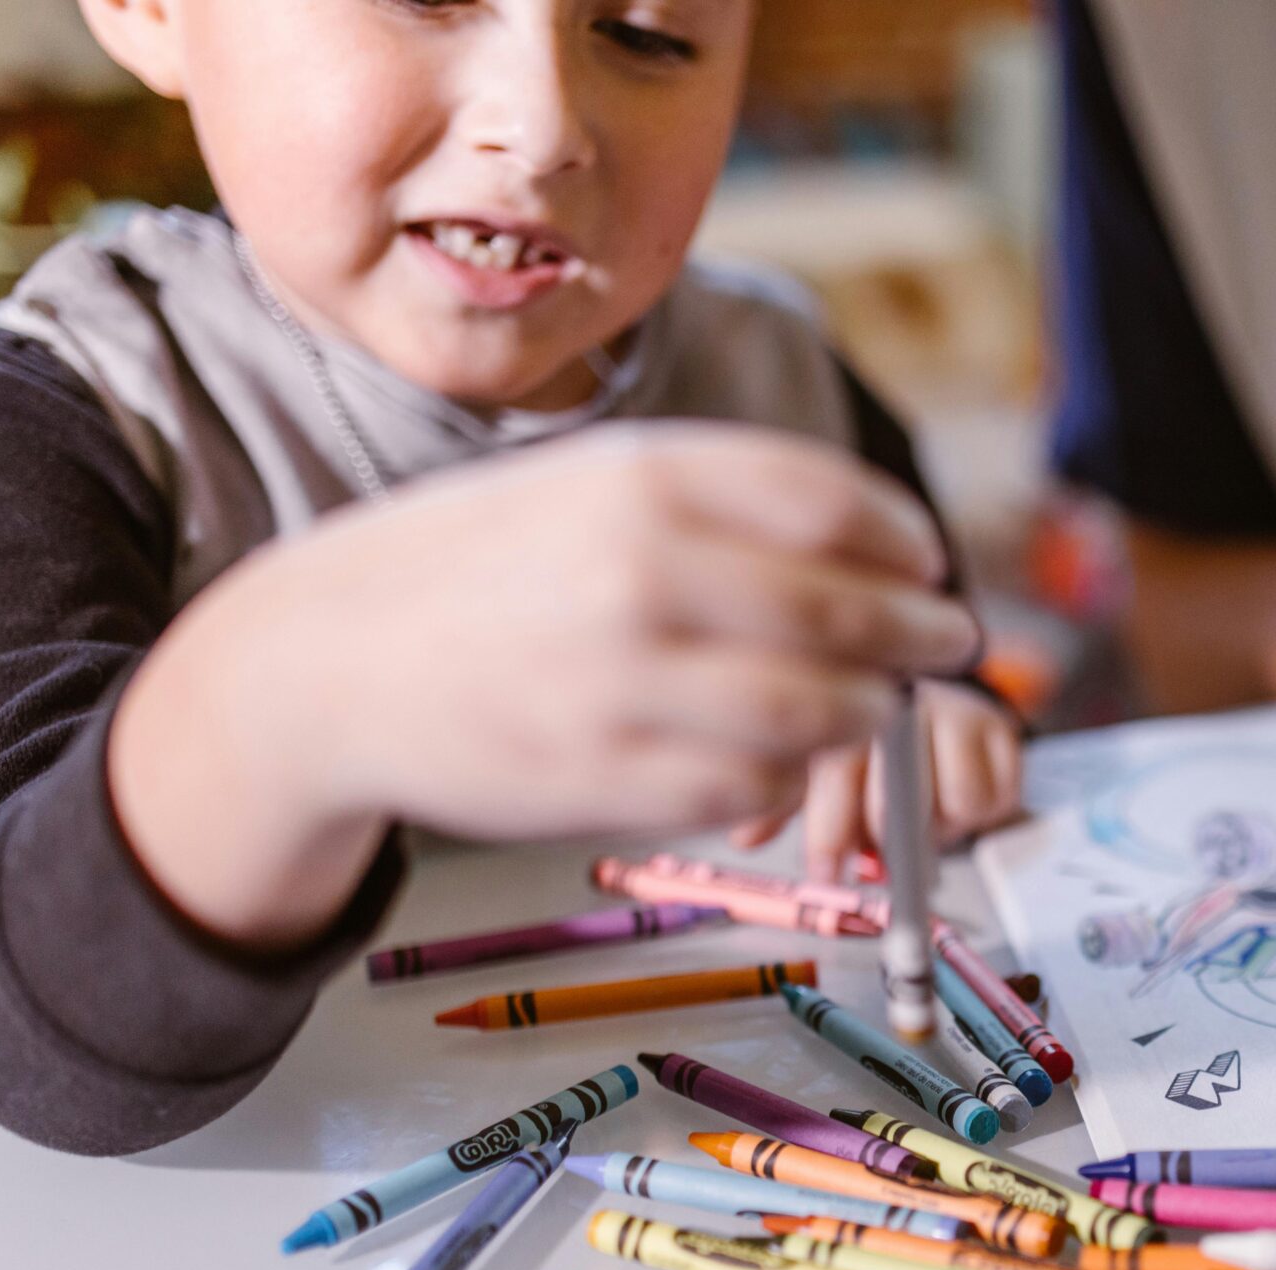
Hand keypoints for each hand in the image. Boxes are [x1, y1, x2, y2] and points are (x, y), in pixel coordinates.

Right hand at [112, 423, 979, 946]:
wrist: (329, 660)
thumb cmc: (482, 566)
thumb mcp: (591, 479)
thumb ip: (723, 497)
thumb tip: (875, 539)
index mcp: (643, 479)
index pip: (834, 504)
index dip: (905, 541)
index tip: (929, 564)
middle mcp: (641, 574)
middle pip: (848, 613)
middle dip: (920, 634)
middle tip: (946, 642)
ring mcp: (626, 685)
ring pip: (817, 710)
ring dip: (868, 709)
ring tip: (875, 700)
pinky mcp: (610, 780)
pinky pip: (751, 784)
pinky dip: (786, 772)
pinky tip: (780, 753)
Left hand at [737, 678, 1024, 878]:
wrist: (936, 694)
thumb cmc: (865, 742)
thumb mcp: (813, 762)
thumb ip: (779, 799)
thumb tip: (745, 837)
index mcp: (848, 704)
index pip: (837, 768)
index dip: (829, 830)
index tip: (826, 871)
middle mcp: (905, 700)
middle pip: (900, 789)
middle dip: (882, 838)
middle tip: (873, 863)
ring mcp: (958, 712)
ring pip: (957, 801)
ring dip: (936, 829)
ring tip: (919, 823)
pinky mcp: (1002, 731)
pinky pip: (995, 799)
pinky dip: (975, 818)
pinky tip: (953, 805)